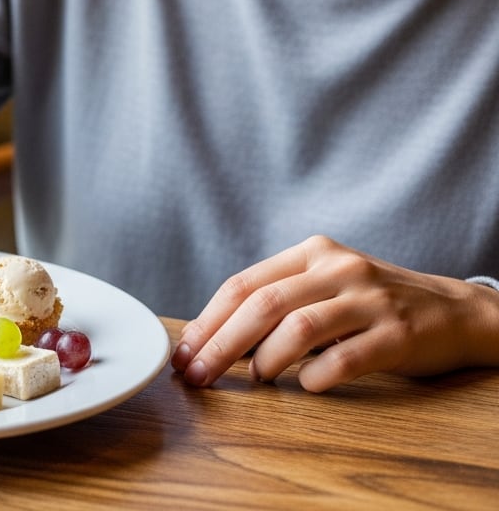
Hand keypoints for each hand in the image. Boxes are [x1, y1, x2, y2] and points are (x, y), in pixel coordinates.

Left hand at [171, 235, 498, 391]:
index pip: (244, 284)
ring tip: (256, 379)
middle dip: (221, 344)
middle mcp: (338, 269)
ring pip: (299, 327)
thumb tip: (210, 340)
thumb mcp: (324, 286)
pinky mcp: (398, 334)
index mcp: (312, 253)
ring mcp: (370, 299)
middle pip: (263, 305)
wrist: (454, 312)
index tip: (184, 353)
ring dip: (266, 360)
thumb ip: (276, 301)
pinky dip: (316, 376)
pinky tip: (308, 384)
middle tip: (198, 376)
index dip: (208, 321)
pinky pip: (345, 358)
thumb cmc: (372, 305)